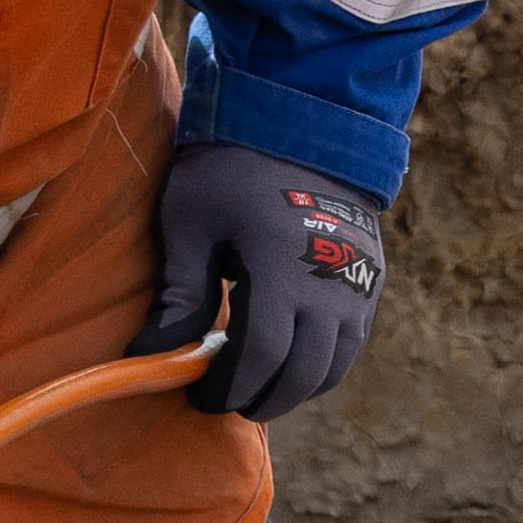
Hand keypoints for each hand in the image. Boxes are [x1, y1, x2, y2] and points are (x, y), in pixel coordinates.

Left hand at [145, 139, 387, 420]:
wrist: (303, 121)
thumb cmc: (233, 168)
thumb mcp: (192, 222)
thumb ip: (179, 291)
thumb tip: (151, 352)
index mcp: (282, 269)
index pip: (263, 357)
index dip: (230, 388)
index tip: (201, 397)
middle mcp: (330, 285)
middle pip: (302, 374)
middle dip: (262, 398)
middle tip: (226, 401)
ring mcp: (357, 285)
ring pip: (334, 366)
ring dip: (296, 389)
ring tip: (258, 388)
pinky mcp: (371, 279)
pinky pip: (352, 343)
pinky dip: (322, 366)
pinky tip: (291, 364)